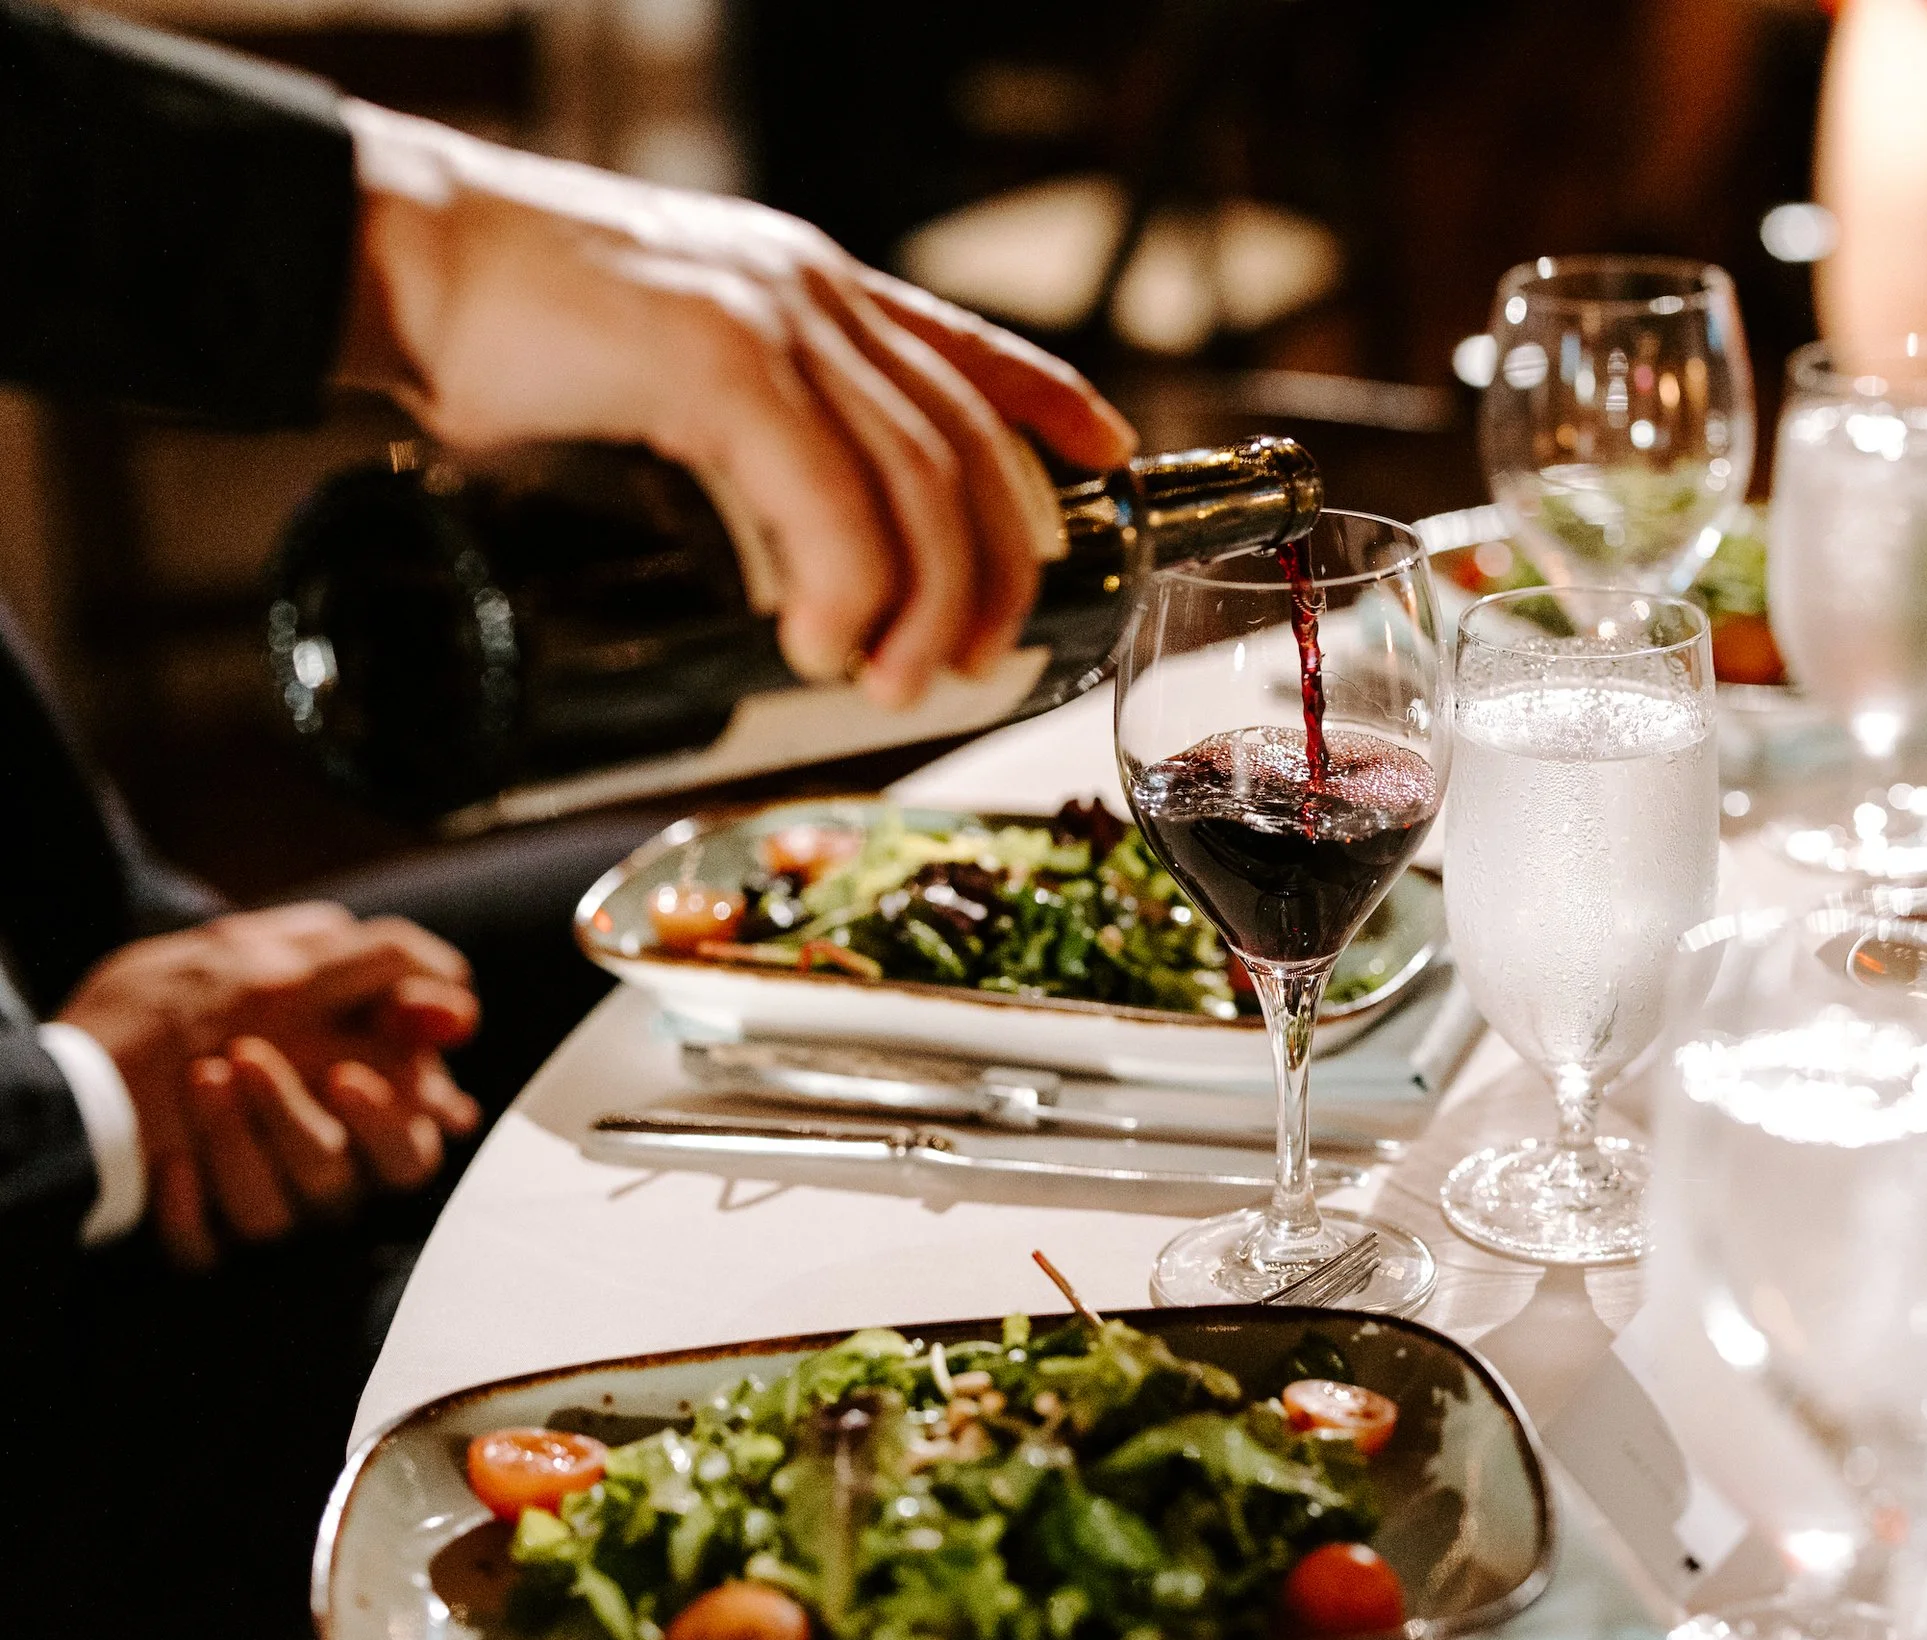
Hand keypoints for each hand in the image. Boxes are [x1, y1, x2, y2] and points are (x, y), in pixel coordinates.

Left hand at [55, 903, 480, 1266]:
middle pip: (340, 1185)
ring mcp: (254, 1204)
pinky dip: (186, 1209)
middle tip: (248, 1060)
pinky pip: (202, 1251)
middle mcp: (315, 1172)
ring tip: (199, 1074)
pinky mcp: (195, 1233)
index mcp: (357, 1121)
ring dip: (235, 1142)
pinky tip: (171, 1161)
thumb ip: (389, 980)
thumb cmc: (212, 996)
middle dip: (296, 1124)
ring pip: (271, 1214)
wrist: (92, 1043)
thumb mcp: (296, 965)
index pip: (409, 1155)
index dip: (387, 1126)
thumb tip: (464, 1009)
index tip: (344, 1077)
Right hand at [333, 101, 1136, 703]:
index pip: (968, 350)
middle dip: (990, 569)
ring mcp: (774, 317)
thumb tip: (759, 536)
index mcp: (811, 289)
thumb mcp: (658, 360)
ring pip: (917, 476)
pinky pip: (826, 489)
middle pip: (964, 444)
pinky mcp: (716, 357)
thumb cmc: (506, 323)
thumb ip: (731, 422)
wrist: (395, 250)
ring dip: (924, 599)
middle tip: (967, 662)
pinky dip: (843, 581)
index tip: (1109, 454)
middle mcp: (815, 294)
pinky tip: (820, 640)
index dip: (1051, 404)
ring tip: (891, 680)